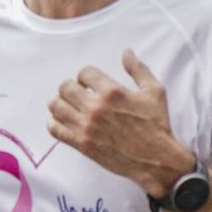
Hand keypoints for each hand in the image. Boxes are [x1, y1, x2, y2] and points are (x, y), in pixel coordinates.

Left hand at [47, 50, 191, 196]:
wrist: (156, 159)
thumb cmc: (157, 125)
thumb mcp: (155, 92)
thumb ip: (138, 70)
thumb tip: (126, 52)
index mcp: (112, 92)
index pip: (84, 73)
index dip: (85, 76)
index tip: (89, 83)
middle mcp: (96, 108)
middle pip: (65, 87)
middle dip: (70, 87)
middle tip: (77, 93)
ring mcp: (86, 127)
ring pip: (56, 106)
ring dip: (59, 102)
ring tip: (68, 105)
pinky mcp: (82, 144)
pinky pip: (55, 129)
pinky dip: (53, 122)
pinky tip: (61, 120)